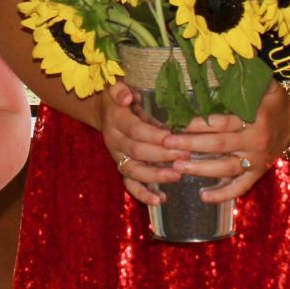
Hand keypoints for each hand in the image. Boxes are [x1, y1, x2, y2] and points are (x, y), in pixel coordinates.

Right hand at [96, 84, 182, 205]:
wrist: (104, 112)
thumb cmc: (119, 100)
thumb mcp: (117, 88)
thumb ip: (121, 91)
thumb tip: (127, 97)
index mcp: (116, 121)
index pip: (135, 131)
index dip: (154, 136)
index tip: (174, 138)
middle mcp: (114, 142)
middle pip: (137, 152)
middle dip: (162, 155)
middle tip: (185, 155)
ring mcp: (117, 157)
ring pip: (133, 171)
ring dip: (155, 176)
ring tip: (177, 176)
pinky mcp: (122, 168)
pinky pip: (130, 185)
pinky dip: (143, 195)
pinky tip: (160, 200)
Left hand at [162, 79, 289, 202]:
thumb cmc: (273, 99)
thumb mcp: (265, 84)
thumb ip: (246, 75)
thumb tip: (222, 59)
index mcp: (256, 120)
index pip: (222, 123)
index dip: (199, 124)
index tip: (178, 123)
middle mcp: (255, 143)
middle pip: (219, 147)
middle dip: (191, 145)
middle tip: (167, 144)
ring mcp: (257, 161)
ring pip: (225, 169)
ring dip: (200, 170)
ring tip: (177, 166)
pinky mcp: (258, 173)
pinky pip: (240, 187)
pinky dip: (222, 195)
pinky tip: (202, 196)